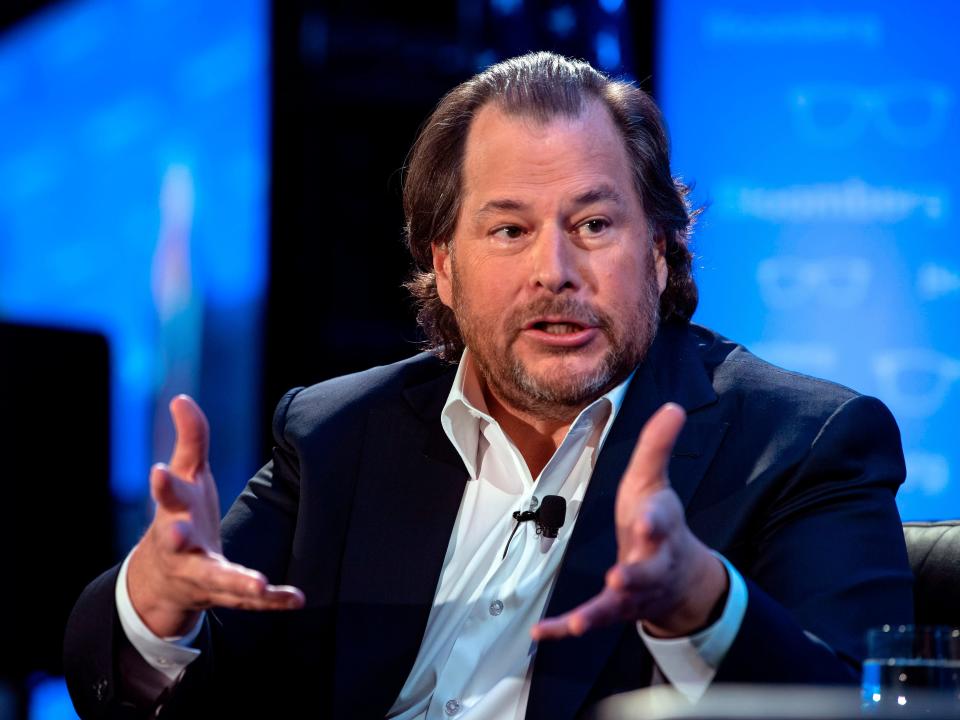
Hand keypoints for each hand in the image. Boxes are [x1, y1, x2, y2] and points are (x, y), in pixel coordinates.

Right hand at [127, 395, 303, 637]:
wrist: (166, 579)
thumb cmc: (181, 515)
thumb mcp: (187, 477)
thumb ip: (190, 439)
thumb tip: (182, 398)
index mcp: (173, 513)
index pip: (166, 495)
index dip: (163, 483)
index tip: (159, 470)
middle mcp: (181, 547)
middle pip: (174, 543)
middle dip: (175, 538)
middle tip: (179, 534)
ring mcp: (201, 574)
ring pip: (216, 579)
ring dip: (237, 581)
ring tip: (258, 583)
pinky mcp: (224, 595)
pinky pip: (249, 601)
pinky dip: (272, 600)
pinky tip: (296, 598)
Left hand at [531, 403, 726, 641]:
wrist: (681, 578)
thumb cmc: (657, 521)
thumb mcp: (655, 480)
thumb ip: (658, 445)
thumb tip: (674, 406)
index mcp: (659, 525)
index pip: (660, 518)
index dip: (654, 520)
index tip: (647, 521)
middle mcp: (652, 561)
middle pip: (647, 569)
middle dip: (636, 573)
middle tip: (619, 576)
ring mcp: (635, 590)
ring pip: (621, 603)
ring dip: (600, 611)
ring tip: (580, 622)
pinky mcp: (616, 609)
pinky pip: (592, 619)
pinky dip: (566, 628)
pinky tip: (542, 633)